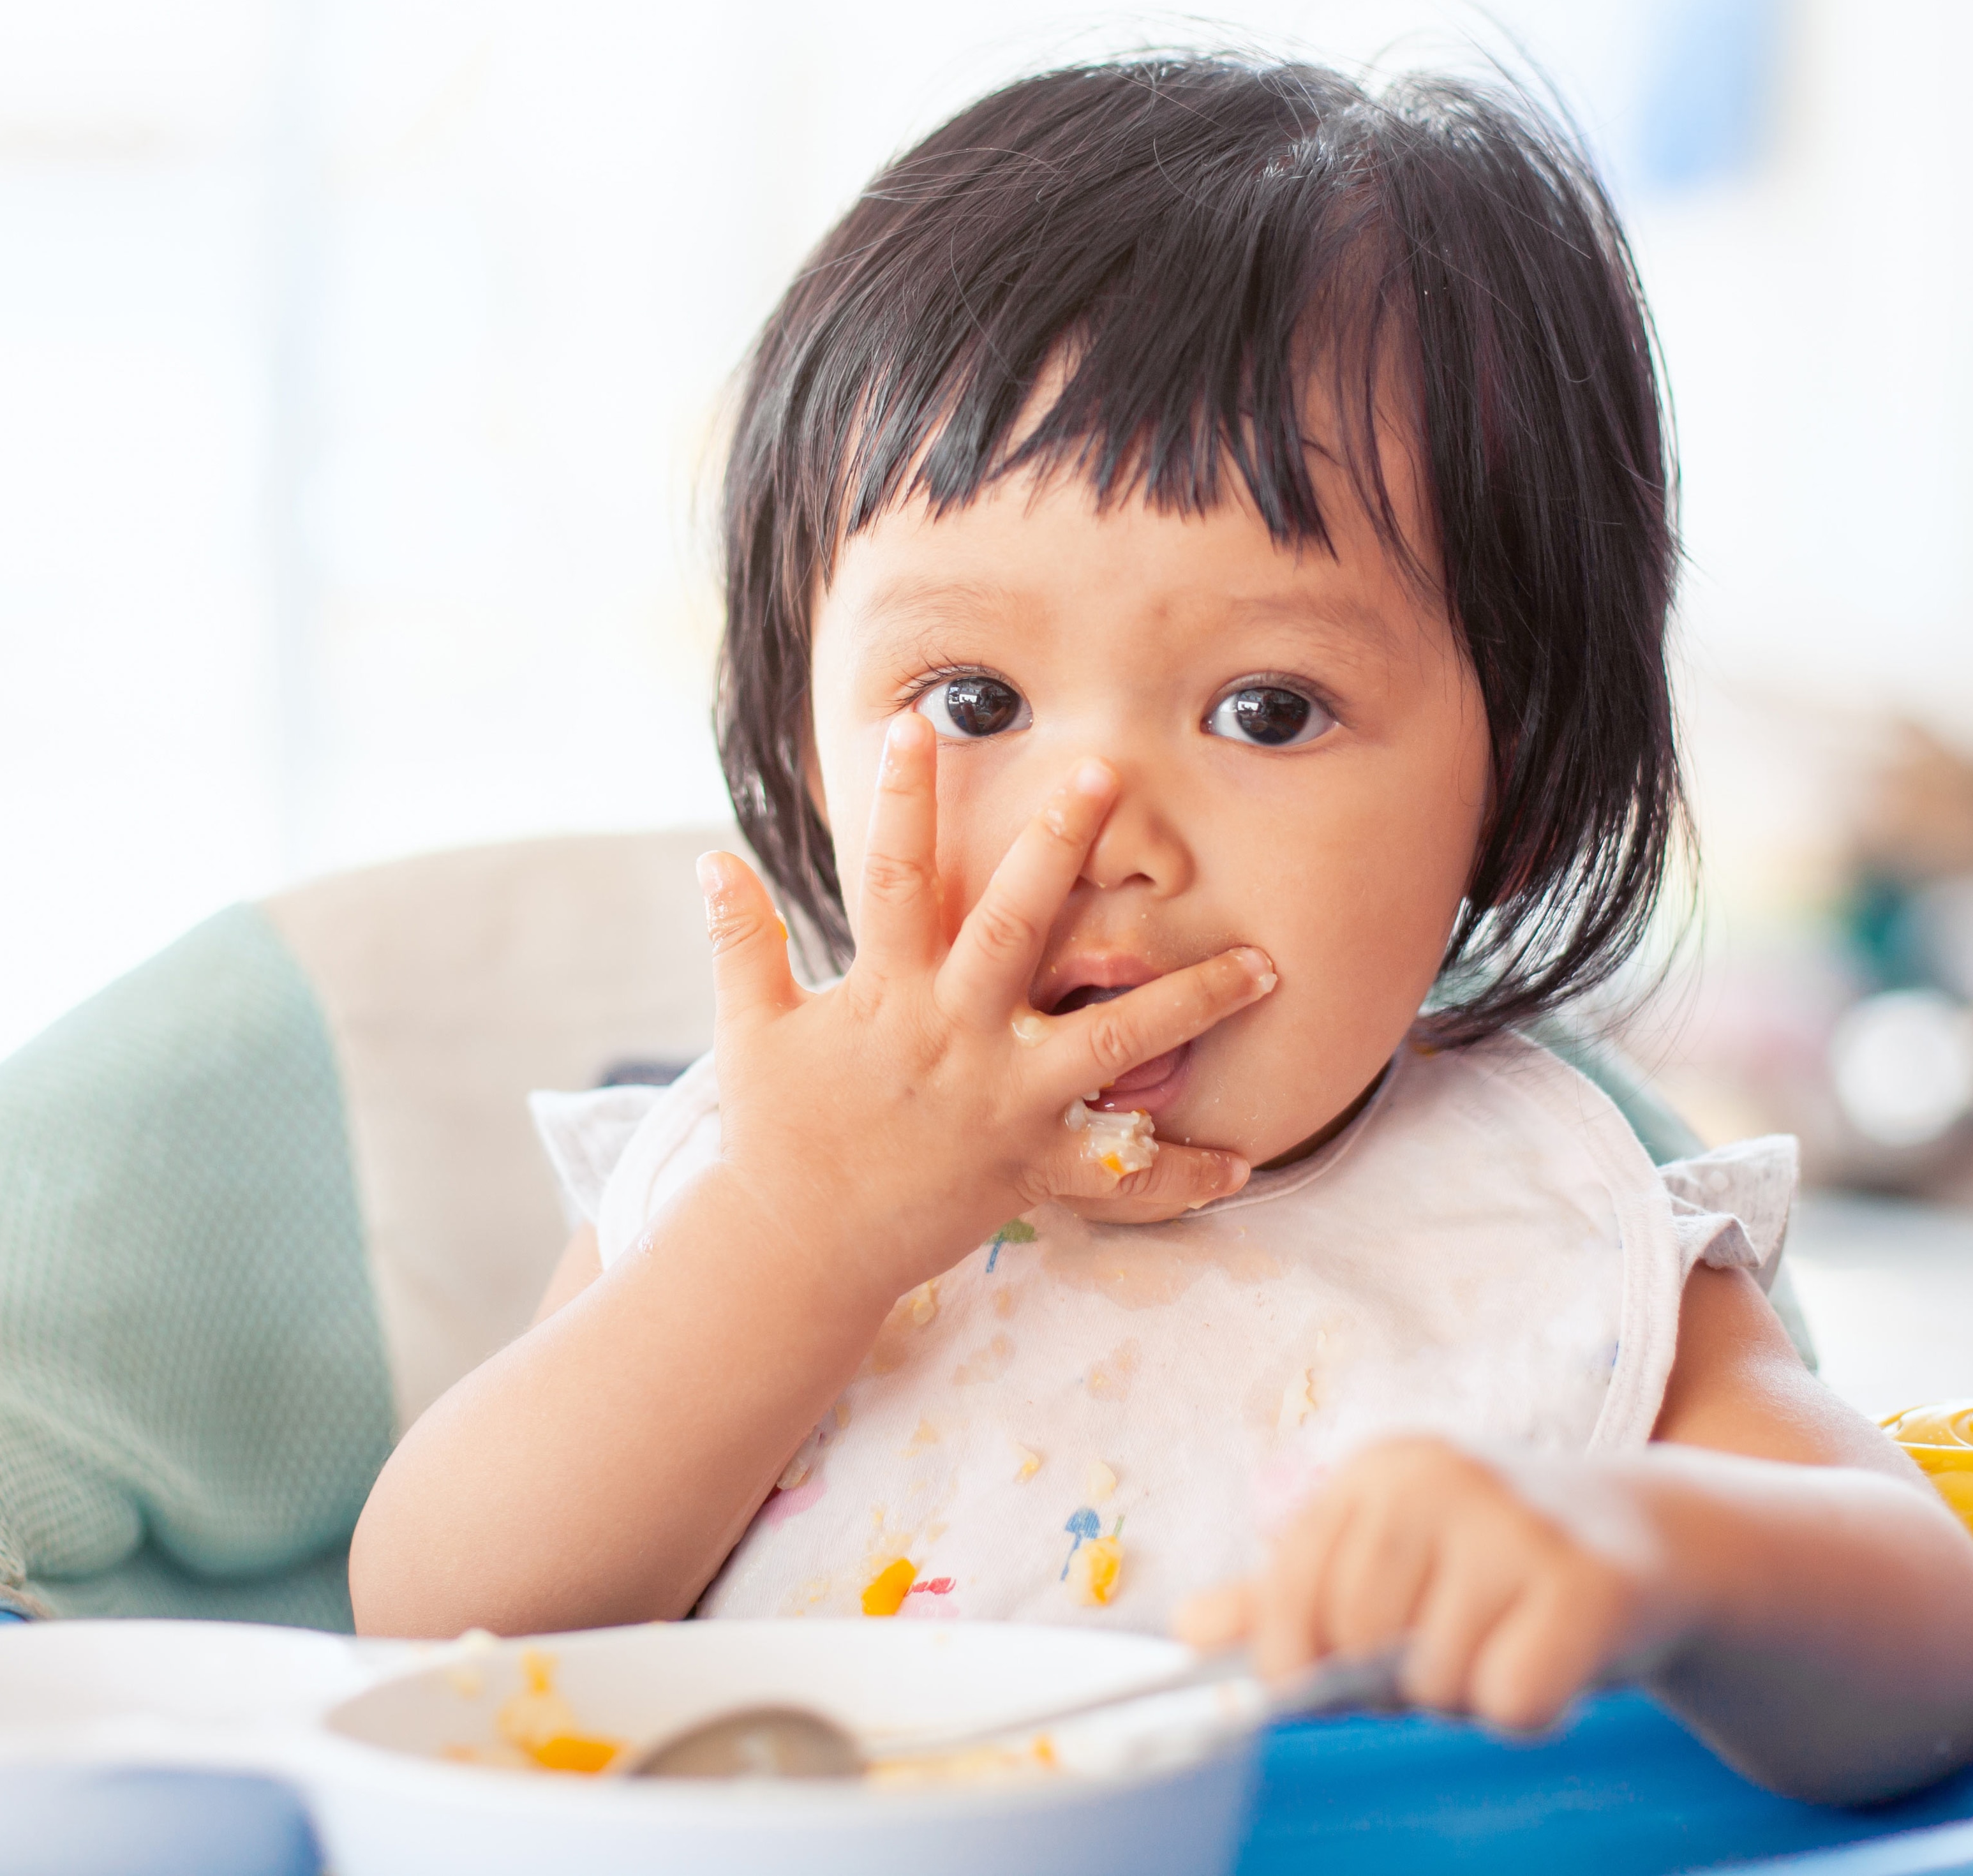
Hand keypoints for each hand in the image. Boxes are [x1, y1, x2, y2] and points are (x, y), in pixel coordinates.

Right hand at [694, 711, 1276, 1300]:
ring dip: (1190, 1002)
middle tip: (1111, 773)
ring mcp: (1000, 1106)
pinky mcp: (1028, 1171)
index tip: (917, 723)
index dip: (901, 799)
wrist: (795, 1249)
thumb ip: (740, 940)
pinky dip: (1178, 1173)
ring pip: (1111, 1045)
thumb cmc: (776, 1132)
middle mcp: (953, 1038)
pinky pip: (1116, 1176)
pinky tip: (1238, 1163)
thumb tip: (709, 858)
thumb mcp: (751, 1029)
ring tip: (1263, 963)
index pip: (891, 877)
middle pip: (1015, 928)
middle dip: (1059, 848)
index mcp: (885, 996)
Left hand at [1176, 1436, 1690, 1732]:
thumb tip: (1187, 1629)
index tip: (1334, 1671)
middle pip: (1356, 1644)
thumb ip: (1287, 1594)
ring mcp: (1516, 1523)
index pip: (1289, 1593)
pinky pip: (1511, 1700)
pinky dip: (1530, 1707)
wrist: (1656, 1540)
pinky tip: (1556, 1656)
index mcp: (1378, 1471)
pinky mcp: (1588, 1582)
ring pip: (1436, 1681)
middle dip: (1399, 1678)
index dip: (1298, 1658)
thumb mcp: (1389, 1560)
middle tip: (1457, 1642)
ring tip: (1510, 1636)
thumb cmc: (1498, 1561)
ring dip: (1469, 1692)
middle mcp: (1440, 1478)